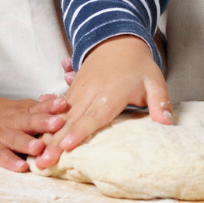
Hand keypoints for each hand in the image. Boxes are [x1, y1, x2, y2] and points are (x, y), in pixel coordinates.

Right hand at [0, 93, 70, 172]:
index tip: (64, 104)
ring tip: (39, 147)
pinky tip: (21, 166)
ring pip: (14, 138)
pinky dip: (9, 160)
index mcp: (24, 111)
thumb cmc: (2, 114)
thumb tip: (63, 101)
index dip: (51, 106)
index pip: (38, 107)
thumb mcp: (21, 107)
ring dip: (27, 143)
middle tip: (58, 124)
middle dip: (44, 123)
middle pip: (29, 121)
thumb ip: (41, 107)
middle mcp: (13, 120)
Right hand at [33, 35, 171, 169]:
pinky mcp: (71, 92)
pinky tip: (39, 141)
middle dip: (55, 143)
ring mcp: (77, 92)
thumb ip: (160, 102)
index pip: (93, 116)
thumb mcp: (154, 80)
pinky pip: (57, 112)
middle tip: (43, 163)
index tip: (66, 146)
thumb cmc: (137, 65)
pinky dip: (46, 127)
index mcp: (110, 94)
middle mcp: (89, 94)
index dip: (79, 132)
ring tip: (36, 158)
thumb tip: (167, 123)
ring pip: (59, 119)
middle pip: (70, 122)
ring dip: (46, 138)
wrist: (116, 40)